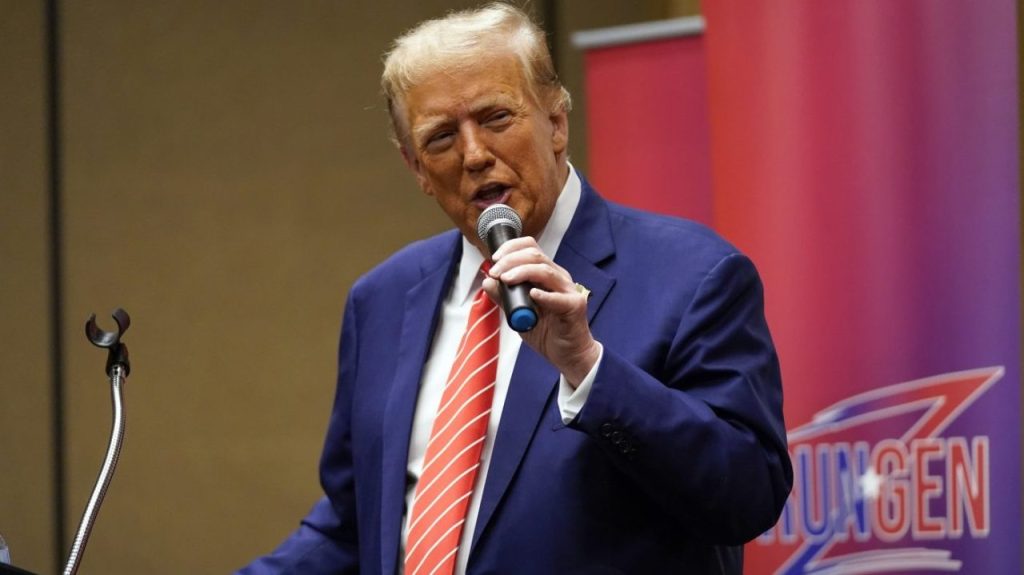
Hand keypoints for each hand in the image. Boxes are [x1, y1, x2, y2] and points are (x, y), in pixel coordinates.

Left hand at [482, 237, 600, 386]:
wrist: (569, 355)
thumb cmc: (548, 333)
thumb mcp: (519, 314)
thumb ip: (504, 298)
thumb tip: (488, 282)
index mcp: (547, 274)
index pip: (530, 248)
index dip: (511, 248)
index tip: (494, 258)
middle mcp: (559, 278)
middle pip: (535, 255)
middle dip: (510, 260)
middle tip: (495, 271)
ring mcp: (568, 291)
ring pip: (545, 271)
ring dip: (522, 272)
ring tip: (506, 279)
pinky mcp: (575, 306)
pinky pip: (559, 298)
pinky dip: (544, 295)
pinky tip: (532, 294)